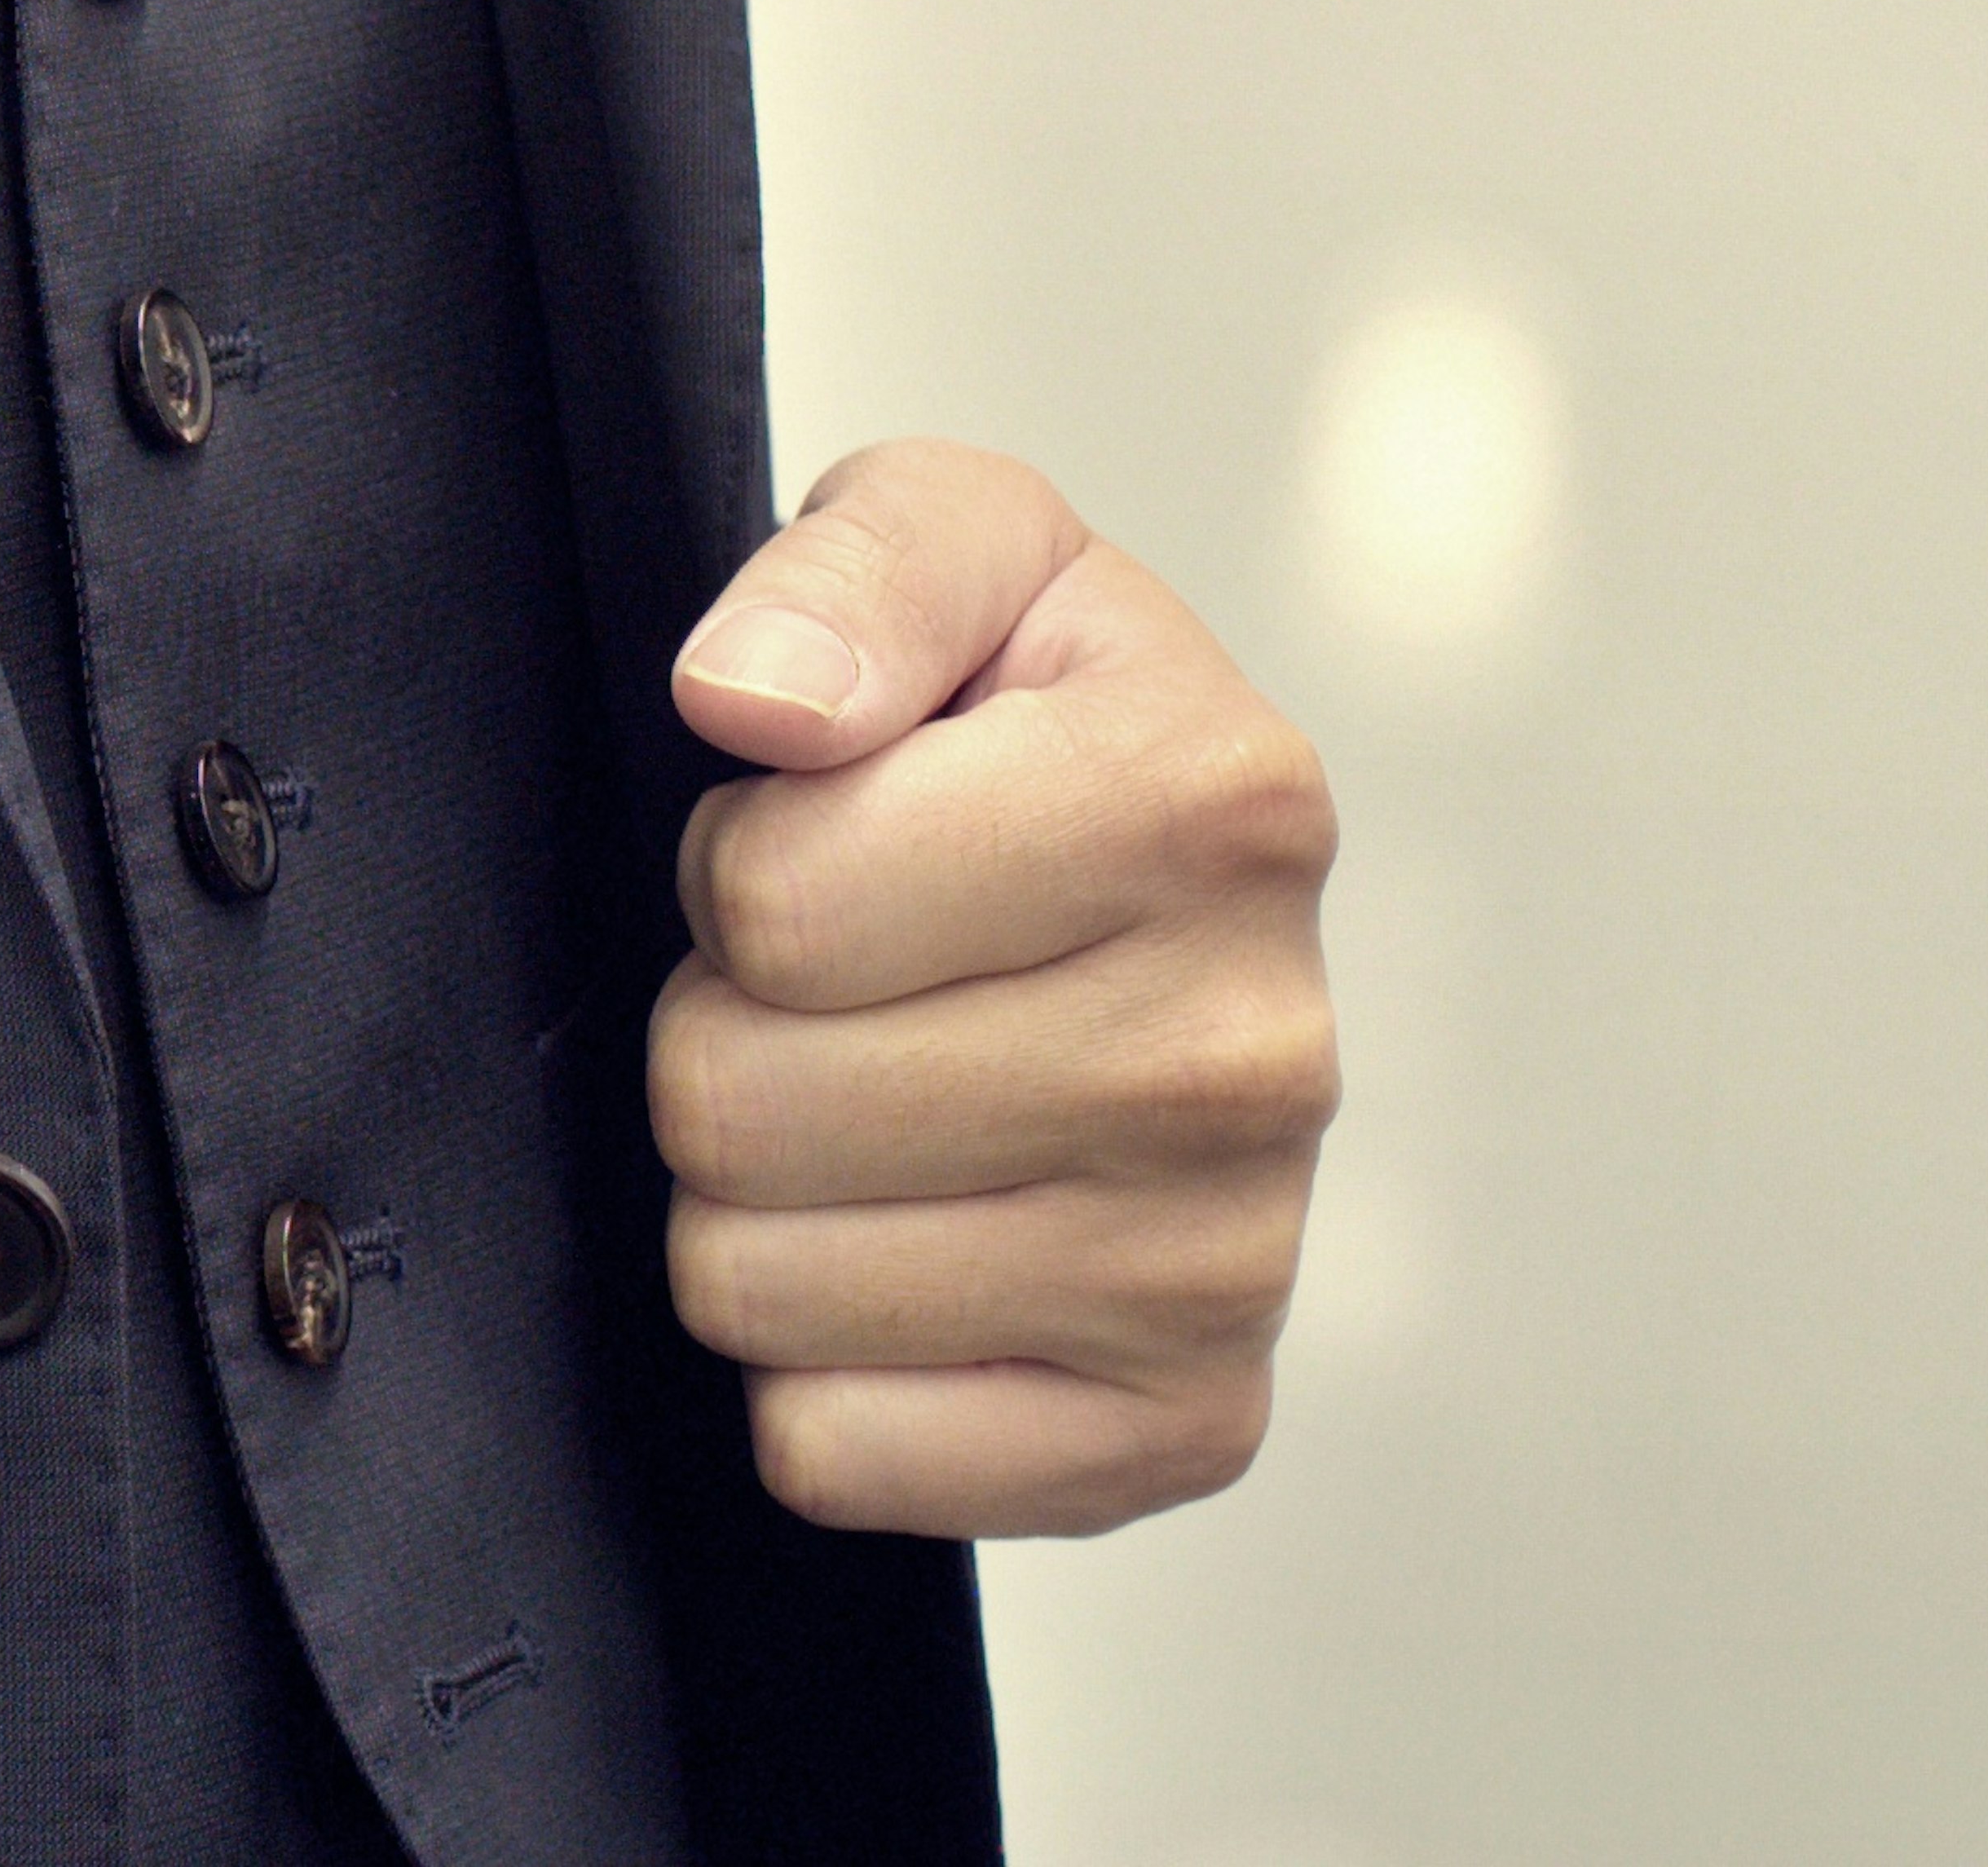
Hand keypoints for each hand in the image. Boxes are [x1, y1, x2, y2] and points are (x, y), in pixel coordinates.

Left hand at [649, 440, 1337, 1538]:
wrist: (1154, 898)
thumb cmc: (1022, 707)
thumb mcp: (947, 536)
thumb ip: (847, 578)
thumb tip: (753, 703)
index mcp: (1218, 797)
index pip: (772, 903)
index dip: (740, 860)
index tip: (833, 825)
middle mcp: (1261, 1045)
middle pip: (740, 1110)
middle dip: (726, 1027)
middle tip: (836, 979)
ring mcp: (1235, 1260)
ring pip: (759, 1290)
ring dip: (755, 1191)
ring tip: (866, 1089)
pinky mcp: (1187, 1428)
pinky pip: (832, 1451)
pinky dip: (817, 1360)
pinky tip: (909, 1232)